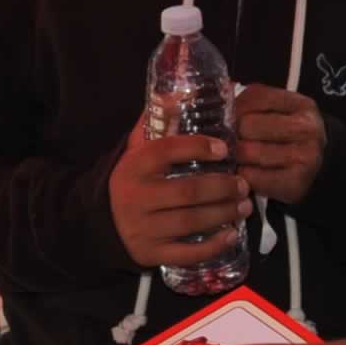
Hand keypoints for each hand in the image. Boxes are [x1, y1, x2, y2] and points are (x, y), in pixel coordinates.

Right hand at [108, 111, 243, 273]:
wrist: (101, 223)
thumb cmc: (131, 180)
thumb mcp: (137, 150)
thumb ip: (158, 122)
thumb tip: (181, 90)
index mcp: (134, 166)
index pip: (168, 150)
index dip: (198, 147)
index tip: (225, 148)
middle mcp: (137, 197)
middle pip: (188, 192)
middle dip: (222, 187)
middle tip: (244, 183)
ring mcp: (144, 228)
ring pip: (191, 222)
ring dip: (224, 213)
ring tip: (244, 206)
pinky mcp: (151, 254)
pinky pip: (187, 253)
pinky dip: (213, 245)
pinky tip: (232, 234)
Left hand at [232, 88, 328, 207]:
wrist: (320, 167)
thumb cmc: (289, 136)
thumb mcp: (279, 111)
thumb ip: (251, 103)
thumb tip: (219, 101)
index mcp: (301, 105)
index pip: (256, 97)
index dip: (235, 108)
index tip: (229, 118)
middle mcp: (306, 129)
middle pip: (248, 125)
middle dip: (233, 133)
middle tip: (228, 141)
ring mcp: (304, 157)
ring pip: (248, 151)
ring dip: (235, 156)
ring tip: (235, 158)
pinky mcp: (295, 183)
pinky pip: (253, 177)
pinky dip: (243, 176)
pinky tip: (245, 173)